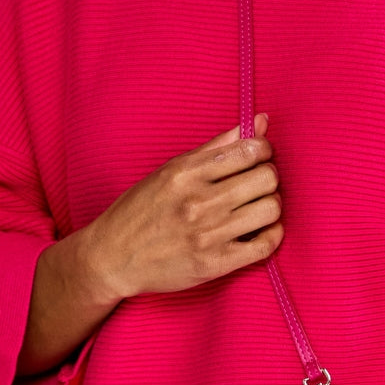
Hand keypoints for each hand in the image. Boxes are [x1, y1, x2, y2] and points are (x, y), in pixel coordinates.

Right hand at [81, 111, 283, 302]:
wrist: (112, 257)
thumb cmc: (141, 210)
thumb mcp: (171, 169)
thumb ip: (218, 146)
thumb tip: (261, 121)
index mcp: (186, 172)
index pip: (251, 150)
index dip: (264, 150)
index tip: (258, 157)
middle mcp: (198, 202)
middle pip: (267, 178)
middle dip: (269, 177)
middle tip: (257, 183)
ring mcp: (207, 234)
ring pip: (270, 210)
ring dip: (271, 205)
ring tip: (257, 206)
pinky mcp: (214, 264)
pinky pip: (265, 246)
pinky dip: (271, 235)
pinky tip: (260, 230)